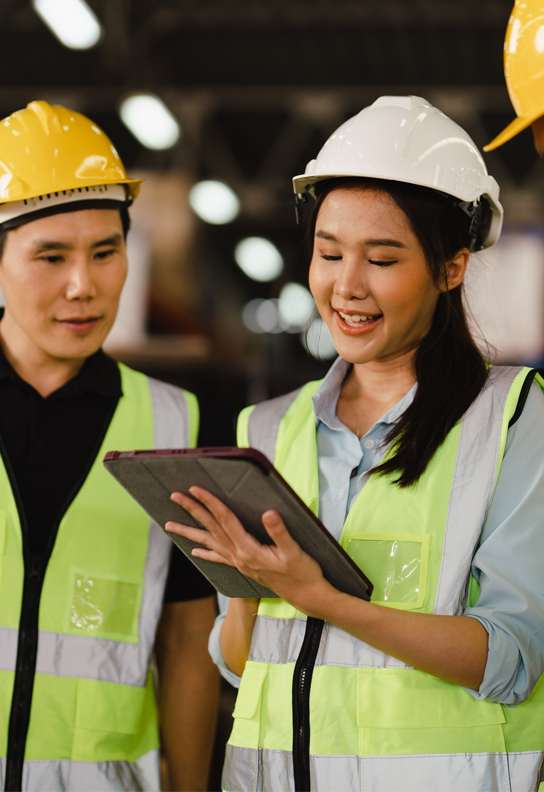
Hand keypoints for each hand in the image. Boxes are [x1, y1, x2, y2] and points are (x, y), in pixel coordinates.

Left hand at [166, 487, 334, 613]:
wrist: (306, 596)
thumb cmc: (302, 573)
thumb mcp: (294, 550)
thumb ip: (279, 532)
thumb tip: (268, 513)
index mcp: (248, 550)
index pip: (225, 520)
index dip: (210, 502)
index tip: (196, 489)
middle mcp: (239, 557)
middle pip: (211, 529)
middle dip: (192, 511)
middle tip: (175, 496)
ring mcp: (240, 563)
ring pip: (209, 543)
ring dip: (189, 532)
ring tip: (170, 525)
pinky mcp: (244, 568)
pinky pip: (219, 558)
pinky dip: (205, 552)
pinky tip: (194, 550)